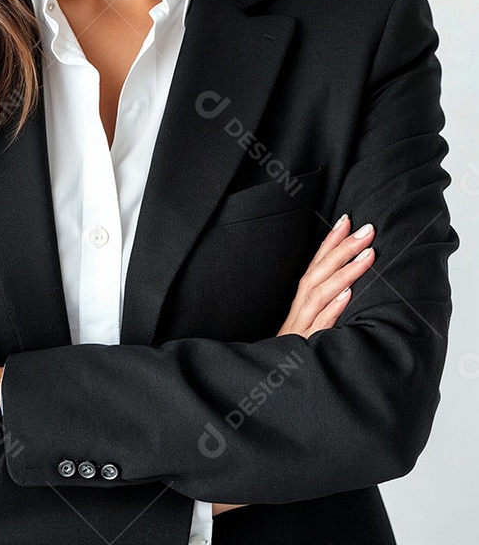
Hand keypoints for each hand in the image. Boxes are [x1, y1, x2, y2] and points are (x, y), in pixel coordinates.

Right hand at [210, 214, 375, 516]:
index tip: (345, 220)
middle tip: (365, 227)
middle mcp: (296, 318)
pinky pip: (319, 329)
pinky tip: (348, 295)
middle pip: (317, 276)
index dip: (328, 244)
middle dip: (341, 248)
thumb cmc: (282, 373)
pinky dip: (332, 310)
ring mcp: (299, 334)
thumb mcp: (299, 344)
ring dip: (345, 272)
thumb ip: (314, 321)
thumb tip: (342, 299)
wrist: (257, 405)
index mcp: (295, 313)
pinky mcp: (302, 353)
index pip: (313, 270)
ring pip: (321, 296)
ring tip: (367, 253)